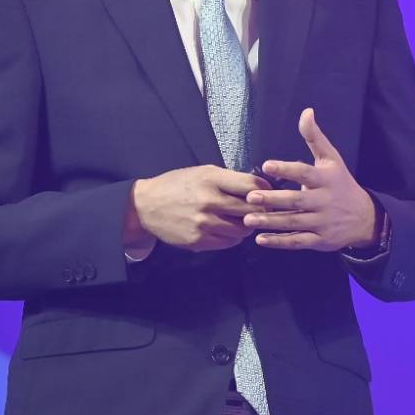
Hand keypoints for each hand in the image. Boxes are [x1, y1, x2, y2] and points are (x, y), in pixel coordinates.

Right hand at [129, 165, 268, 252]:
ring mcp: (204, 223)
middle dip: (261, 210)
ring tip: (243, 220)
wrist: (147, 206)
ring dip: (247, 226)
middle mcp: (209, 201)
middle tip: (262, 210)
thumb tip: (258, 187)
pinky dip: (233, 237)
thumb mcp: (202, 172)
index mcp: (211, 179)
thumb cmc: (177, 185)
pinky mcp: (198, 240)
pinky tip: (228, 229)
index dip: (266, 189)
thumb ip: (228, 179)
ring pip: (242, 229)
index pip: (252, 185)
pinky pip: (228, 242)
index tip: (268, 192)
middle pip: (251, 209)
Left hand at [245, 108, 378, 250]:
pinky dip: (279, 242)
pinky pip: (298, 242)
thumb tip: (306, 111)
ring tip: (248, 220)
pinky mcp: (319, 240)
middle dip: (273, 199)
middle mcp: (324, 201)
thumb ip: (315, 137)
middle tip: (250, 197)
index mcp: (325, 180)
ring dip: (271, 222)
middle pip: (296, 201)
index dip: (286, 169)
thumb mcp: (332, 159)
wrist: (364, 218)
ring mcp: (322, 222)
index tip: (267, 166)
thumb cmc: (342, 184)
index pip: (304, 173)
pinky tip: (261, 240)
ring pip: (294, 223)